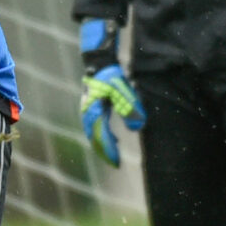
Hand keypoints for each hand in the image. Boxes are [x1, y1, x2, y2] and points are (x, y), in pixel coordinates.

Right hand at [77, 18, 144, 166]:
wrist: (97, 61)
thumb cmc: (110, 75)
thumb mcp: (123, 91)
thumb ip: (130, 108)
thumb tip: (137, 128)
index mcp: (95, 112)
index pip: (102, 137)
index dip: (109, 151)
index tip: (117, 163)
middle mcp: (89, 114)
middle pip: (95, 138)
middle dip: (104, 151)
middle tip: (114, 163)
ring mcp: (89, 110)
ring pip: (94, 133)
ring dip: (103, 144)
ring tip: (114, 153)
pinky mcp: (92, 106)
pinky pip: (96, 126)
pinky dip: (103, 135)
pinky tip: (114, 138)